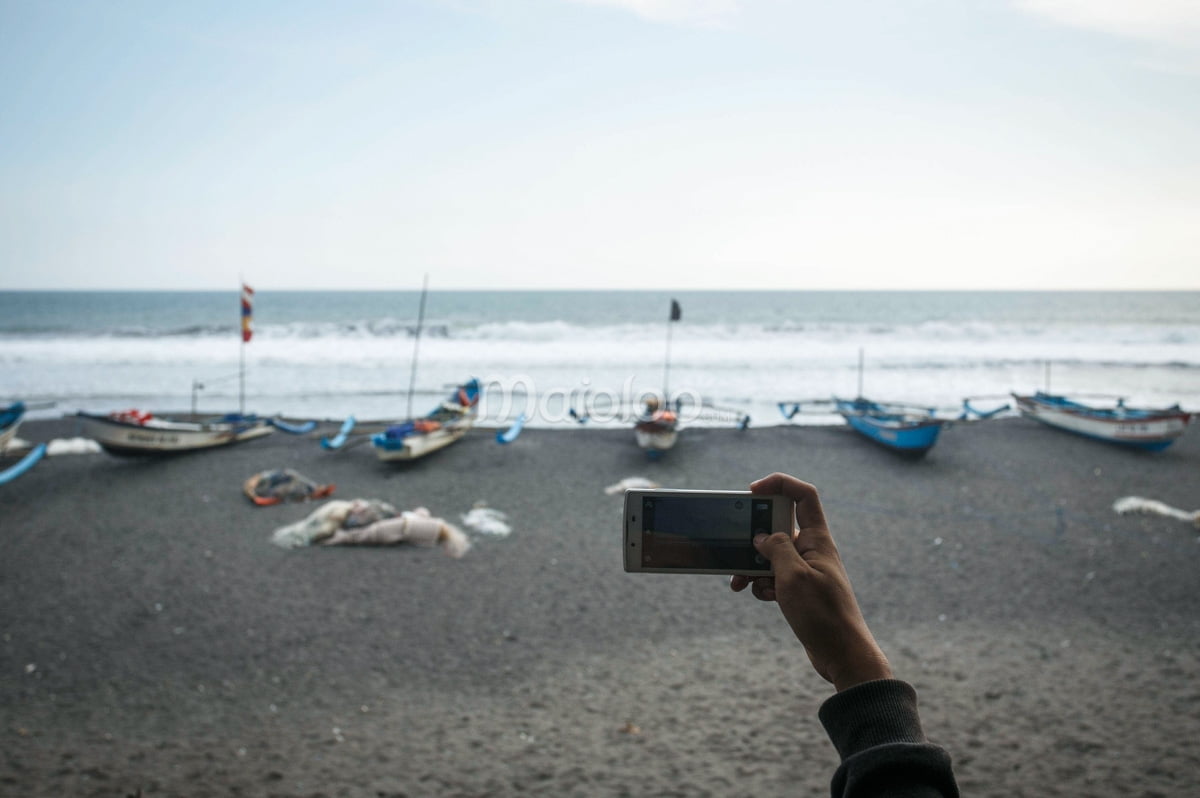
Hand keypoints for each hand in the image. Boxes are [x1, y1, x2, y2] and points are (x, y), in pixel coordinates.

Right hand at [731, 473, 891, 690]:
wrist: (842, 654)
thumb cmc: (823, 615)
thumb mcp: (793, 577)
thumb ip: (776, 549)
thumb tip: (762, 537)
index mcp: (817, 539)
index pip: (803, 495)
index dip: (780, 484)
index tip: (753, 491)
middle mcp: (812, 550)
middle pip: (779, 526)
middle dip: (754, 537)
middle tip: (737, 549)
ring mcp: (806, 570)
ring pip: (772, 555)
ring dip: (753, 565)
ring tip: (740, 582)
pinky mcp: (799, 589)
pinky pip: (774, 576)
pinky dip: (762, 583)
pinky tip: (761, 596)